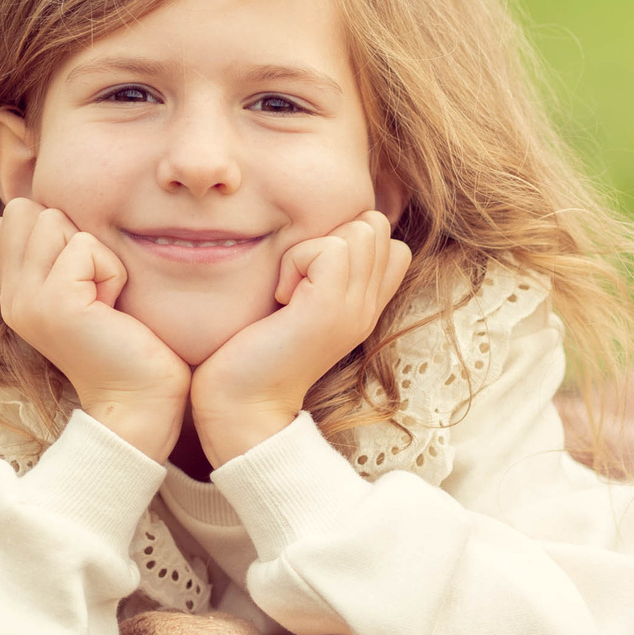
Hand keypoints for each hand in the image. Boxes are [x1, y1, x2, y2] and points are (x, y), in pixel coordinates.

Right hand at [0, 198, 187, 459]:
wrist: (139, 401)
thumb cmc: (127, 343)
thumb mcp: (84, 291)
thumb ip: (57, 254)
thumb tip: (45, 209)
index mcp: (12, 290)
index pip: (3, 221)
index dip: (50, 231)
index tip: (79, 276)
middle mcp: (11, 295)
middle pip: (28, 211)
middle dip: (73, 236)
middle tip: (95, 286)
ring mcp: (26, 299)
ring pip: (52, 220)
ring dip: (94, 252)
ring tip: (104, 297)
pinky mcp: (54, 303)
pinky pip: (84, 246)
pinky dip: (111, 270)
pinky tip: (113, 307)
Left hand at [190, 210, 413, 465]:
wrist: (243, 407)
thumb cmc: (252, 356)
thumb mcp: (296, 308)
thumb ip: (315, 277)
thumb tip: (312, 238)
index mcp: (364, 305)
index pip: (390, 243)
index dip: (347, 240)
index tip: (308, 276)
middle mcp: (368, 306)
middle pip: (376, 227)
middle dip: (331, 236)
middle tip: (297, 279)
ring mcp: (355, 308)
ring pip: (360, 230)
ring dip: (312, 248)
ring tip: (289, 289)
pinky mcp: (330, 310)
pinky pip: (330, 249)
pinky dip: (297, 261)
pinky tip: (281, 298)